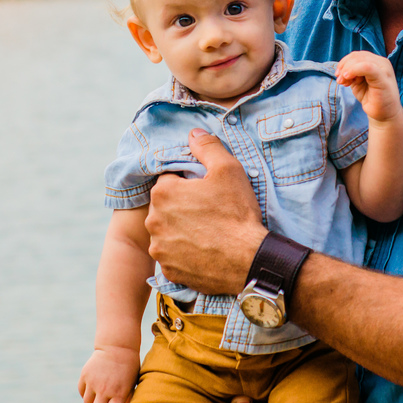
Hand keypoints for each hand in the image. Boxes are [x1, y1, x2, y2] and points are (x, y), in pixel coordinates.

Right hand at [77, 346, 139, 402]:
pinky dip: (87, 393)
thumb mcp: (133, 383)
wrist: (117, 346)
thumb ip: (129, 397)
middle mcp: (105, 389)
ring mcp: (93, 382)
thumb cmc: (128, 367)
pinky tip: (94, 389)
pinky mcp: (84, 375)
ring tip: (100, 399)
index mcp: (119, 392)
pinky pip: (82, 392)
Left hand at [146, 128, 266, 294]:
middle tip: (209, 212)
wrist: (248, 260)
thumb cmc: (237, 213)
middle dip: (182, 207)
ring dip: (182, 230)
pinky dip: (185, 253)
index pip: (170, 180)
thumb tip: (193, 133)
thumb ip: (207, 147)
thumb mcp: (228, 169)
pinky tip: (205, 250)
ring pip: (168, 231)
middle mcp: (153, 220)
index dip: (189, 184)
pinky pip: (173, 256)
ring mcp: (159, 247)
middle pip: (166, 206)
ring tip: (208, 233)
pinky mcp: (169, 269)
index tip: (206, 192)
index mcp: (163, 192)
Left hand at [335, 51, 402, 123]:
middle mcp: (382, 63)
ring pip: (360, 59)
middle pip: (357, 56)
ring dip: (347, 69)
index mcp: (376, 62)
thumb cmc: (372, 99)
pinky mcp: (383, 77)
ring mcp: (384, 69)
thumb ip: (352, 73)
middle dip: (344, 67)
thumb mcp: (358, 83)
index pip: (357, 55)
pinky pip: (367, 67)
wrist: (385, 115)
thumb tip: (341, 70)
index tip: (338, 76)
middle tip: (340, 81)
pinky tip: (348, 78)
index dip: (344, 63)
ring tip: (344, 83)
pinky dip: (354, 70)